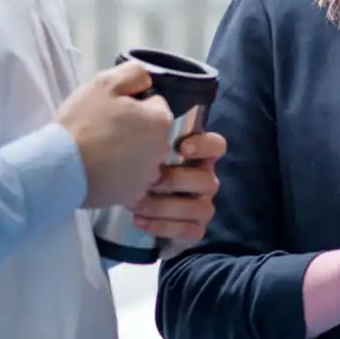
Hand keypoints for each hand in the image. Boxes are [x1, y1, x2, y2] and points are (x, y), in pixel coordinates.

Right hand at [56, 61, 173, 208]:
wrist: (60, 167)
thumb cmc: (83, 122)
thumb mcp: (104, 83)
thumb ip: (133, 74)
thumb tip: (147, 80)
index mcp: (160, 121)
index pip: (156, 105)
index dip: (135, 105)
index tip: (115, 110)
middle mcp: (163, 150)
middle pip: (153, 133)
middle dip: (137, 130)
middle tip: (106, 130)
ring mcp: (149, 175)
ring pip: (144, 158)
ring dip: (131, 154)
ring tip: (103, 153)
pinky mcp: (134, 195)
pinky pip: (132, 180)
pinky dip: (121, 175)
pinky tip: (102, 171)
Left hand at [132, 131, 226, 258]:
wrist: (122, 202)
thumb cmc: (133, 168)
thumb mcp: (138, 146)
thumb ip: (148, 129)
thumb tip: (150, 107)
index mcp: (196, 155)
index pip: (217, 146)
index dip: (205, 146)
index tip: (181, 147)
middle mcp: (204, 179)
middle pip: (208, 181)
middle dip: (175, 182)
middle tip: (146, 181)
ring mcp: (201, 205)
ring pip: (201, 208)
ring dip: (166, 207)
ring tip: (136, 204)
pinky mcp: (194, 229)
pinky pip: (192, 231)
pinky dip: (166, 226)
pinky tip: (140, 221)